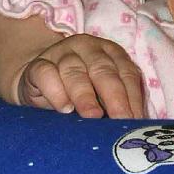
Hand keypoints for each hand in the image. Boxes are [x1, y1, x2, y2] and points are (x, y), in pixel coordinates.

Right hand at [17, 34, 144, 118]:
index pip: (127, 73)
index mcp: (111, 52)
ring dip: (86, 96)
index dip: (133, 98)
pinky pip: (47, 74)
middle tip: (119, 119)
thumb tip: (133, 126)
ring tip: (93, 116)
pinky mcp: (38, 65)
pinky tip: (65, 109)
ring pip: (75, 71)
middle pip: (103, 70)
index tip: (135, 121)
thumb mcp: (102, 94)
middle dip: (114, 97)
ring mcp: (61, 53)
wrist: (40, 84)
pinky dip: (56, 92)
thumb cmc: (80, 92)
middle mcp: (88, 48)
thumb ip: (116, 104)